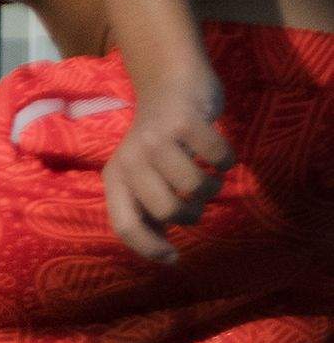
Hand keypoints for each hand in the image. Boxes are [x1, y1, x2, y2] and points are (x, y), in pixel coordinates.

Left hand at [107, 65, 230, 262]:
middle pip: (166, 210)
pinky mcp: (186, 121)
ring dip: (212, 189)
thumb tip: (164, 253)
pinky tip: (221, 157)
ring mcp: (157, 140)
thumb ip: (147, 210)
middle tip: (198, 205)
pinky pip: (218, 159)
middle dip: (191, 216)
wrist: (170, 84)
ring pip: (194, 187)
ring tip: (210, 178)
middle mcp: (130, 160)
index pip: (124, 225)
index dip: (148, 247)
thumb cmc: (160, 141)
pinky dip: (227, 162)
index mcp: (116, 179)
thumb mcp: (142, 175)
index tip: (173, 258)